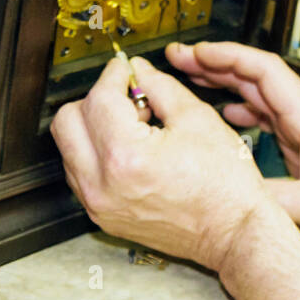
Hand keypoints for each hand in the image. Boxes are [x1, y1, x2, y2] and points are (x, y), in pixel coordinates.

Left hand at [51, 55, 275, 272]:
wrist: (232, 230)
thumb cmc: (225, 184)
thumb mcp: (199, 120)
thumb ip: (162, 88)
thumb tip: (140, 71)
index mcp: (127, 156)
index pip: (99, 99)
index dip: (114, 75)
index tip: (126, 69)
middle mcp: (103, 184)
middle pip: (67, 122)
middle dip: (96, 100)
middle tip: (128, 96)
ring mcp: (99, 204)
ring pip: (68, 149)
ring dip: (95, 127)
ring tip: (136, 126)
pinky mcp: (102, 216)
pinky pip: (81, 174)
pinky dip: (99, 154)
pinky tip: (133, 150)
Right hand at [165, 41, 299, 246]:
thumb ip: (275, 199)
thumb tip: (232, 194)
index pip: (265, 71)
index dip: (228, 57)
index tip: (196, 53)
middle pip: (257, 76)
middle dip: (216, 62)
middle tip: (178, 58)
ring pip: (259, 94)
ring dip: (224, 83)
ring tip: (189, 79)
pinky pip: (266, 116)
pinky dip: (240, 110)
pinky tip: (223, 116)